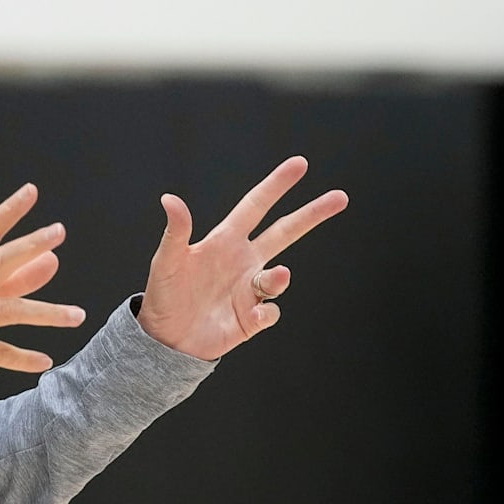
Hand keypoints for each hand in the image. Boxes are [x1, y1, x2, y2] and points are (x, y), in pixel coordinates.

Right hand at [0, 184, 85, 414]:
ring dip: (47, 313)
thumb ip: (14, 280)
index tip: (31, 191)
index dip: (8, 211)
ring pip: (9, 310)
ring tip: (79, 315)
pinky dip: (24, 358)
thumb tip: (53, 261)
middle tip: (58, 230)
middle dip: (29, 244)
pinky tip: (46, 360)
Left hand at [136, 156, 347, 360]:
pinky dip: (266, 312)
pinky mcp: (252, 318)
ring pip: (279, 277)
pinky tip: (253, 316)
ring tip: (277, 276)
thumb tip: (170, 198)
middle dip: (312, 214)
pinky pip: (270, 312)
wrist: (165, 340)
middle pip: (285, 231)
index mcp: (225, 240)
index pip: (256, 205)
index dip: (277, 185)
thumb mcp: (167, 261)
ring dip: (280, 277)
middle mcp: (243, 261)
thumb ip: (175, 232)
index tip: (300, 164)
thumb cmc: (163, 295)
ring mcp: (250, 289)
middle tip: (340, 197)